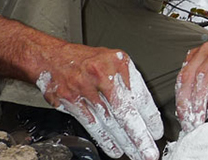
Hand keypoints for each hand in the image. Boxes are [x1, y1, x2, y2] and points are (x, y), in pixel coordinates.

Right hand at [34, 45, 161, 159]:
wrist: (51, 57)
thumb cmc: (86, 60)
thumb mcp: (113, 61)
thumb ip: (129, 81)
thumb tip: (146, 108)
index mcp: (119, 63)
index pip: (139, 95)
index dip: (150, 116)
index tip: (156, 131)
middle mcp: (103, 74)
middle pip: (125, 111)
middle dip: (139, 135)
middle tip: (150, 151)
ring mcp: (85, 88)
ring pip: (109, 121)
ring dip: (124, 141)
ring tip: (135, 153)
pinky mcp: (70, 101)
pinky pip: (91, 124)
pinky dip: (104, 139)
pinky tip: (114, 148)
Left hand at [175, 42, 207, 133]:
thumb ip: (206, 96)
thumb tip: (194, 114)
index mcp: (198, 56)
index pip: (183, 78)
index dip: (181, 100)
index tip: (183, 117)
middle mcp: (206, 51)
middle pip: (190, 77)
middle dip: (189, 102)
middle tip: (191, 120)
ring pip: (203, 76)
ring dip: (201, 99)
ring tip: (201, 116)